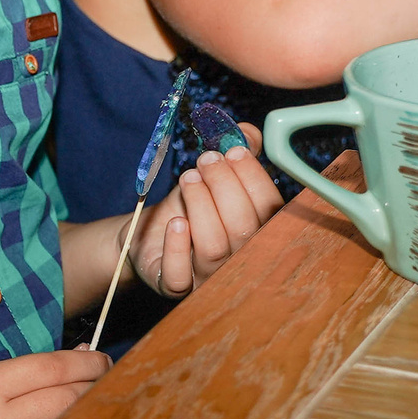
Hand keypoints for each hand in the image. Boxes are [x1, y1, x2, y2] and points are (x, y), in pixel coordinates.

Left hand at [133, 132, 284, 296]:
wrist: (148, 233)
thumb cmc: (190, 206)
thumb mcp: (213, 177)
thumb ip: (236, 153)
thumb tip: (247, 132)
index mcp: (259, 232)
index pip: (269, 208)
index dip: (253, 177)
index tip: (233, 151)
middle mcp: (240, 260)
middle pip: (243, 227)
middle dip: (224, 185)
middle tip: (205, 160)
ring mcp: (209, 278)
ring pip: (214, 247)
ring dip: (200, 205)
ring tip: (188, 179)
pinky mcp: (175, 286)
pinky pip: (180, 276)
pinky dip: (177, 247)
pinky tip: (176, 222)